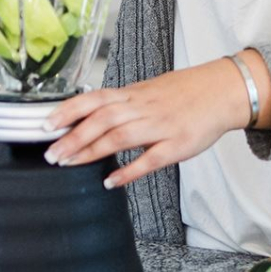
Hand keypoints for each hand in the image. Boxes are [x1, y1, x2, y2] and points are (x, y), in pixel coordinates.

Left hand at [43, 59, 254, 187]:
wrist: (225, 91)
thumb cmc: (188, 92)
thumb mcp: (151, 89)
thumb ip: (124, 103)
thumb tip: (93, 113)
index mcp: (137, 93)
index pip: (96, 99)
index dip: (69, 110)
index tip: (45, 124)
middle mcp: (145, 107)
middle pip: (103, 119)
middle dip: (73, 136)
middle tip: (51, 155)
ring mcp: (162, 126)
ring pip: (121, 136)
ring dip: (91, 151)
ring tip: (69, 164)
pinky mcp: (178, 144)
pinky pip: (150, 159)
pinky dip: (128, 171)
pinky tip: (111, 181)